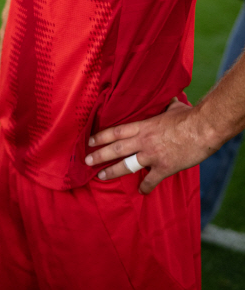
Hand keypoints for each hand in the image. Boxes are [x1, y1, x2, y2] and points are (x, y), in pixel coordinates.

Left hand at [84, 98, 218, 192]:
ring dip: (112, 171)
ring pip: (127, 165)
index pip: (116, 131)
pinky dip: (145, 187)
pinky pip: (151, 180)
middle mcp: (144, 141)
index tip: (90, 141)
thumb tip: (168, 98)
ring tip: (101, 176)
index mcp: (144, 125)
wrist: (203, 129)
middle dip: (99, 155)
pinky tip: (141, 191)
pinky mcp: (164, 168)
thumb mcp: (173, 107)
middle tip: (86, 160)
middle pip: (116, 149)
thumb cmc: (189, 116)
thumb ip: (165, 106)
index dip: (101, 136)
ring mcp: (152, 155)